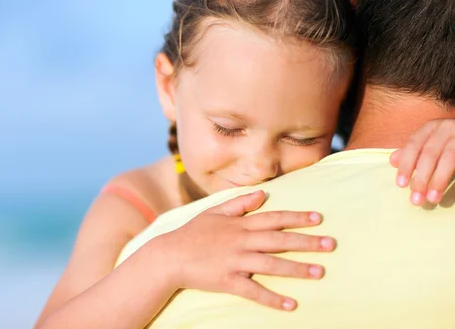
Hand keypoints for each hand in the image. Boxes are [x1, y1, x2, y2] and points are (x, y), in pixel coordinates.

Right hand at [154, 190, 334, 311]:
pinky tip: (292, 304)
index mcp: (239, 224)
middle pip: (279, 241)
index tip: (319, 217)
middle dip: (306, 242)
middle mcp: (241, 241)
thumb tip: (262, 194)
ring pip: (271, 265)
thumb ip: (239, 203)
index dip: (297, 217)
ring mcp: (235, 262)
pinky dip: (273, 299)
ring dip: (297, 269)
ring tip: (320, 272)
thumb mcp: (214, 212)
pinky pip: (254, 291)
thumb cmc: (192, 233)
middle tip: (331, 244)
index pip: (273, 218)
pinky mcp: (228, 281)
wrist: (169, 256)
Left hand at [391, 119, 454, 204]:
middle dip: (421, 178)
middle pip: (429, 154)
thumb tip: (393, 162)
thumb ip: (412, 151)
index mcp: (431, 127)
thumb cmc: (448, 139)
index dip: (406, 165)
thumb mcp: (429, 141)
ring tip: (432, 199)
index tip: (401, 185)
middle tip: (416, 199)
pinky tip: (448, 190)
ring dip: (439, 181)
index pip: (413, 145)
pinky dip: (453, 177)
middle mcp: (446, 129)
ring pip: (448, 160)